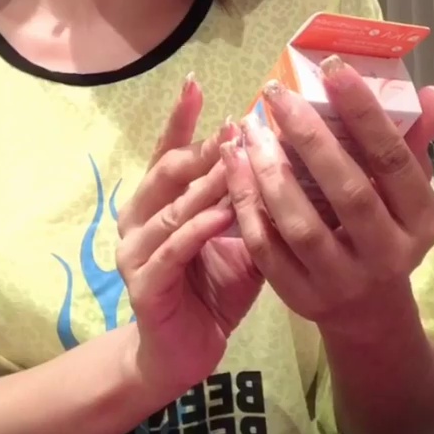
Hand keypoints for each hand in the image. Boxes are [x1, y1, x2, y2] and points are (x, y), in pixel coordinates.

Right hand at [116, 77, 261, 395]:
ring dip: (204, 183)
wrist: (185, 352)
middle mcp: (139, 218)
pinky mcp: (145, 284)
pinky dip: (199, 229)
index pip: (168, 150)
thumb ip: (253, 200)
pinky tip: (225, 213)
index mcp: (159, 201)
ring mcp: (136, 251)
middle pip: (167, 170)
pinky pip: (173, 249)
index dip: (181, 117)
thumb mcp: (241, 237)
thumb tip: (297, 155)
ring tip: (236, 160)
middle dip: (202, 146)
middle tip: (235, 124)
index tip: (196, 81)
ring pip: (171, 206)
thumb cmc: (214, 287)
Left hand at [221, 59, 433, 336]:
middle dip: (309, 137)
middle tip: (277, 93)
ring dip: (269, 169)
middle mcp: (387, 255)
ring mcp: (341, 281)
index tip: (332, 69)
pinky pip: (265, 246)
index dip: (364, 114)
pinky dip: (246, 201)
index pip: (393, 162)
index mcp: (421, 222)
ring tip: (249, 127)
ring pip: (300, 223)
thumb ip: (415, 138)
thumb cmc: (387, 230)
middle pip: (347, 192)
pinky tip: (233, 162)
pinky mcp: (299, 297)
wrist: (369, 312)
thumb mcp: (409, 191)